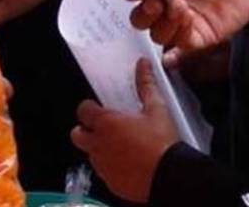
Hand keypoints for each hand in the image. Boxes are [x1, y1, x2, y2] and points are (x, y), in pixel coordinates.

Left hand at [71, 59, 178, 202]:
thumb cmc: (162, 144)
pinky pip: (103, 172)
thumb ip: (146, 85)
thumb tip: (143, 65)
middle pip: (77, 134)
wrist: (171, 176)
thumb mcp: (156, 109)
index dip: (90, 108)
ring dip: (99, 148)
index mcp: (106, 123)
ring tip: (120, 146)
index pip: (83, 110)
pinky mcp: (110, 182)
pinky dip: (111, 167)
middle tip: (103, 128)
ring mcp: (102, 165)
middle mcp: (98, 145)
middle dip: (86, 130)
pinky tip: (127, 163)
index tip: (99, 108)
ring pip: (90, 154)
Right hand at [123, 0, 248, 67]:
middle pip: (141, 19)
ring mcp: (183, 21)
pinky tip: (187, 17)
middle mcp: (167, 4)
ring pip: (159, 35)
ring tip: (179, 6)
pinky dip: (181, 33)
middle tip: (156, 3)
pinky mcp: (202, 35)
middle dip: (144, 13)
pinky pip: (183, 44)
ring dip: (164, 23)